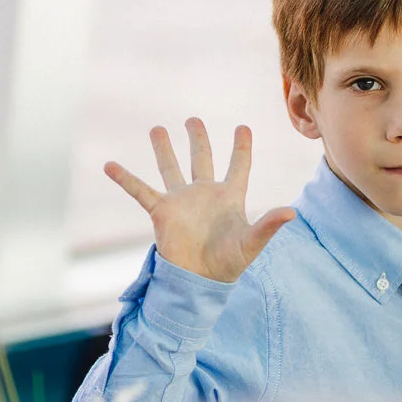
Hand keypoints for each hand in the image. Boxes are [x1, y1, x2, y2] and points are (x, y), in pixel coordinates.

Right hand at [105, 119, 294, 282]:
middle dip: (198, 139)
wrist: (199, 282)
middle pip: (201, 159)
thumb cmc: (229, 264)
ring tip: (156, 128)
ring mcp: (181, 201)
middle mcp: (204, 194)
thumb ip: (269, 225)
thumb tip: (291, 212)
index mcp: (229, 197)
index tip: (243, 127)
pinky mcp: (162, 212)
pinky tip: (109, 165)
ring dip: (163, 149)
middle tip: (193, 120)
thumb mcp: (252, 243)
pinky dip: (125, 178)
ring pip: (171, 168)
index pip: (238, 166)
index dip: (241, 147)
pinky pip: (140, 190)